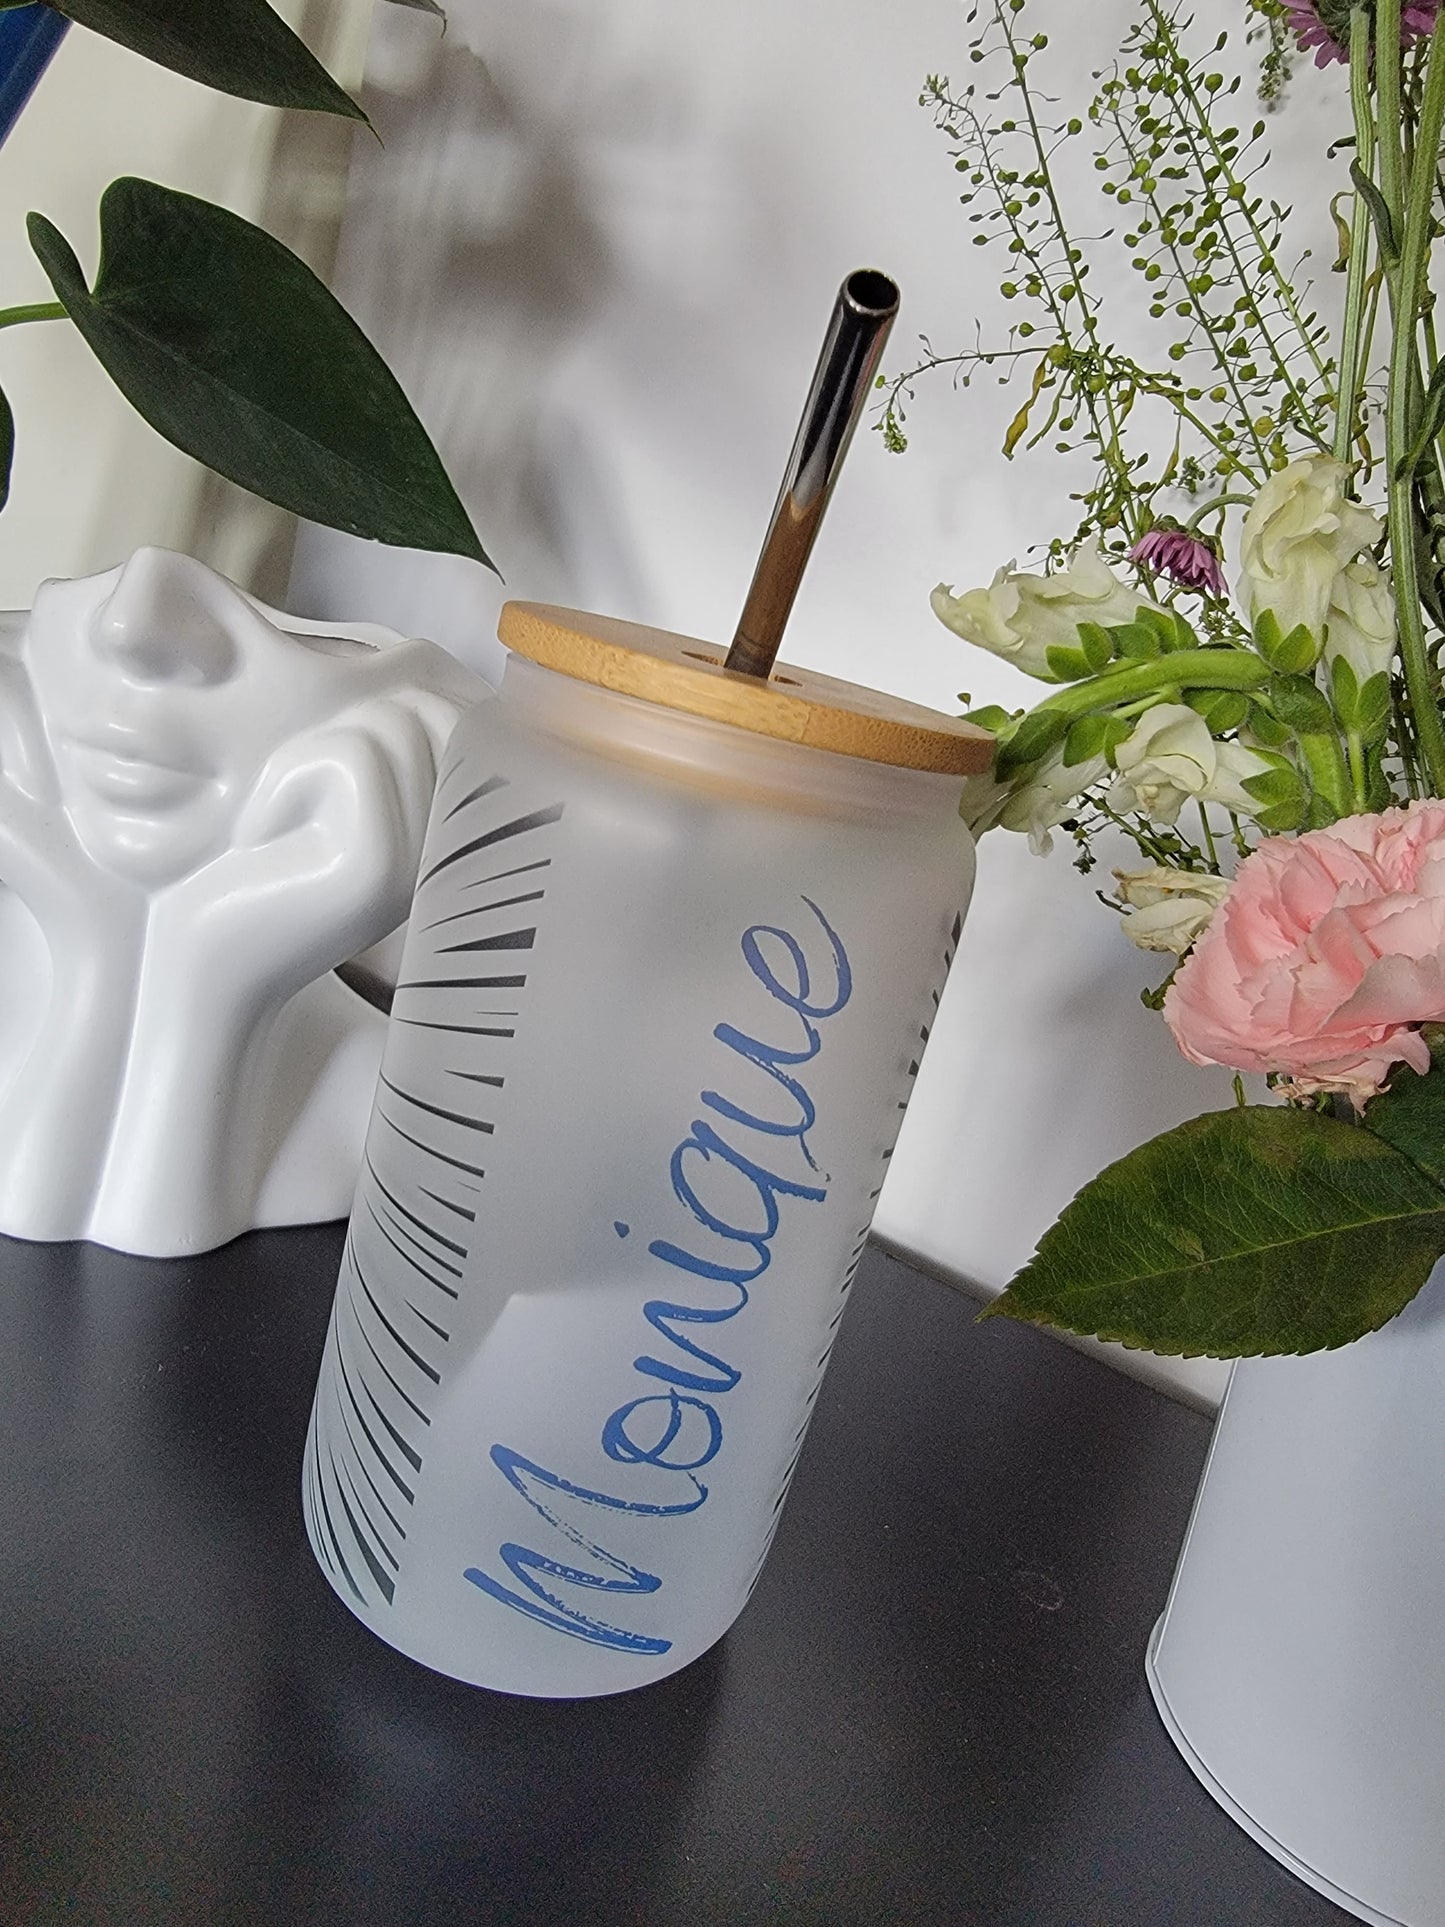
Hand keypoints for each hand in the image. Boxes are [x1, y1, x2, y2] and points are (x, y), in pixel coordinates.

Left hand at [153, 696, 448, 1001]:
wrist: (199, 972)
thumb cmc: (249, 877)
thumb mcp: (325, 802)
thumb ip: (381, 754)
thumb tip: (419, 690)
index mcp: (442, 837)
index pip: (454, 719)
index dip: (373, 719)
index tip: (312, 799)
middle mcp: (447, 852)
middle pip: (424, 711)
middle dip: (338, 735)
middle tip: (290, 808)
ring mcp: (421, 860)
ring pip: (389, 725)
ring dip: (304, 759)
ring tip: (278, 828)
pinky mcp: (377, 867)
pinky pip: (349, 756)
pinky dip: (285, 782)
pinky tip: (264, 844)